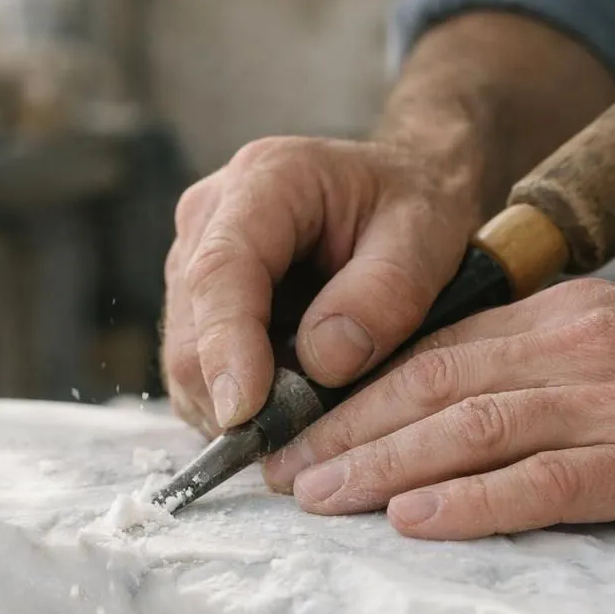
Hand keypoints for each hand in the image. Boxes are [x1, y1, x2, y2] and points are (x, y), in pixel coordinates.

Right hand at [160, 135, 480, 435]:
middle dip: (238, 394)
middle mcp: (210, 217)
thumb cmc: (414, 208)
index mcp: (266, 180)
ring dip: (239, 405)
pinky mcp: (195, 306)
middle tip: (309, 433)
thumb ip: (385, 294)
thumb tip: (323, 361)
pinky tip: (290, 402)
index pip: (222, 272)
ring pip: (187, 361)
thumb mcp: (427, 236)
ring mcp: (192, 263)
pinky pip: (199, 373)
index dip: (227, 348)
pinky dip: (239, 404)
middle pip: (191, 329)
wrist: (398, 195)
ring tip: (311, 412)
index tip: (245, 413)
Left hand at [262, 278, 614, 538]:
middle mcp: (577, 348)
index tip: (301, 426)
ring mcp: (614, 402)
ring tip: (314, 498)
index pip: (435, 350)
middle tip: (275, 472)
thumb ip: (562, 360)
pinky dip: (468, 502)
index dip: (357, 391)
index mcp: (570, 317)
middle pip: (431, 385)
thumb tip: (480, 401)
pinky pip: (541, 481)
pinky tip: (411, 522)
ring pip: (468, 429)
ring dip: (380, 465)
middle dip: (344, 429)